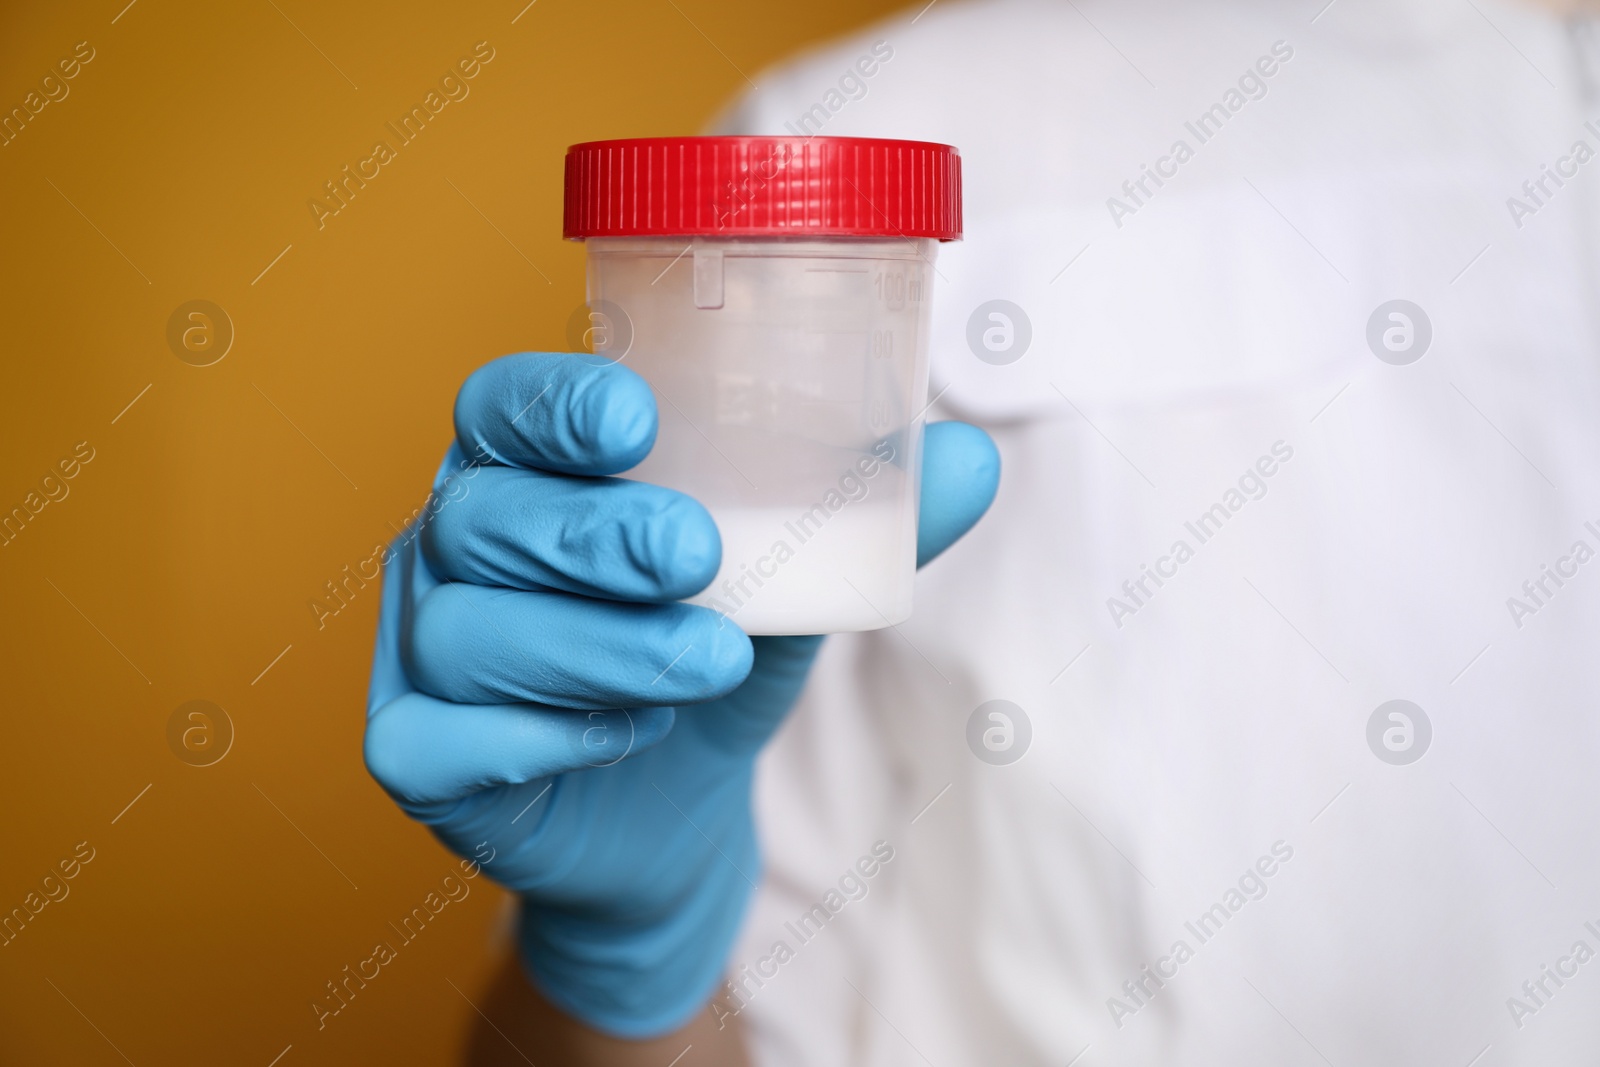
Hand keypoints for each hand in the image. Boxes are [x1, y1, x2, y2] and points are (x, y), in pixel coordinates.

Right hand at [364, 352, 999, 1038]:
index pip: (501, 408)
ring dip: (595, 646)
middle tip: (698, 556)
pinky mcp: (415, 753)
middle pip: (484, 516)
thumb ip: (863, 524)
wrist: (674, 818)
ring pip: (468, 630)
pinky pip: (437, 741)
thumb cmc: (709, 663)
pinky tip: (624, 735)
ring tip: (707, 663)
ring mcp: (421, 652)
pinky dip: (535, 739)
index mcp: (526, 474)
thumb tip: (972, 458)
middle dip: (593, 532)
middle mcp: (454, 548)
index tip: (638, 421)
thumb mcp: (790, 587)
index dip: (553, 403)